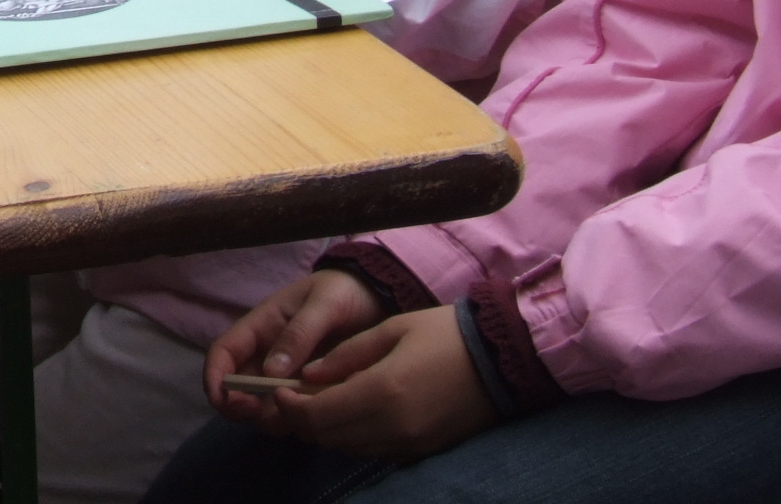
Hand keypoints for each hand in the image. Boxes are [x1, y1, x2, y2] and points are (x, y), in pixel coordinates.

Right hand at [206, 268, 388, 417]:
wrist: (379, 296)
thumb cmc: (344, 291)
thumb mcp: (324, 304)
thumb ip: (299, 334)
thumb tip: (271, 373)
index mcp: (261, 327)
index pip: (223, 353)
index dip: (215, 378)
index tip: (223, 401)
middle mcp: (268, 354)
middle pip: (239, 389)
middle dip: (244, 408)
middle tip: (271, 415)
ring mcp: (289, 375)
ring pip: (265, 406)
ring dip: (273, 419)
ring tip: (301, 417)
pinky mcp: (311, 390)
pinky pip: (295, 412)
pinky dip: (299, 421)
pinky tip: (318, 418)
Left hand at [252, 306, 500, 461]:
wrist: (501, 359)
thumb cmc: (443, 334)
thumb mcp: (390, 330)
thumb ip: (345, 355)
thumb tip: (307, 375)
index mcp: (382, 391)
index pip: (317, 415)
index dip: (289, 407)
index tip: (278, 391)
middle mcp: (393, 426)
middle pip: (328, 438)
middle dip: (303, 420)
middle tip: (293, 396)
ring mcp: (410, 443)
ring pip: (348, 448)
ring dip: (327, 430)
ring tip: (320, 400)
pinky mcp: (422, 450)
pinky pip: (373, 451)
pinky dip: (353, 436)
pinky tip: (352, 411)